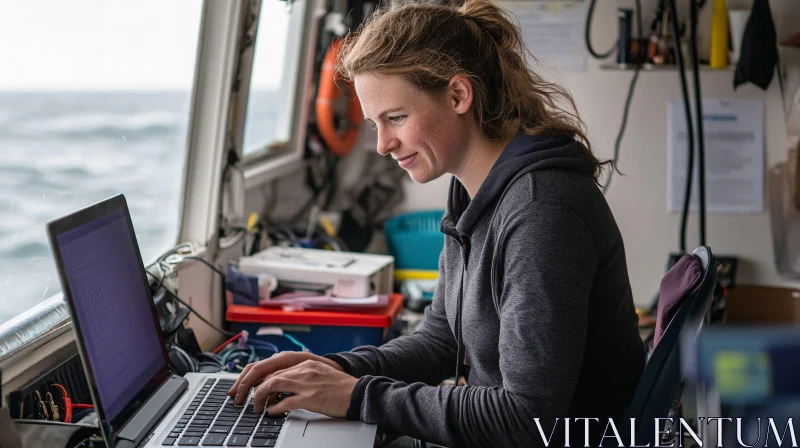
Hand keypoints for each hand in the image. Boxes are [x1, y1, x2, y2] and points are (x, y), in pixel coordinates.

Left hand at [227, 352, 347, 409]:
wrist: (359, 393)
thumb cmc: (341, 388)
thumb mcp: (319, 375)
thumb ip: (302, 377)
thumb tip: (283, 388)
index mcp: (305, 363)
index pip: (275, 368)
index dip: (260, 380)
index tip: (252, 389)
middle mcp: (304, 370)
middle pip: (270, 375)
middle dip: (255, 388)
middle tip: (249, 400)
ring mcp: (306, 383)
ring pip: (273, 385)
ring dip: (261, 398)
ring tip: (257, 408)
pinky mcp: (311, 398)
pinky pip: (285, 402)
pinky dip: (274, 408)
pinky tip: (271, 413)